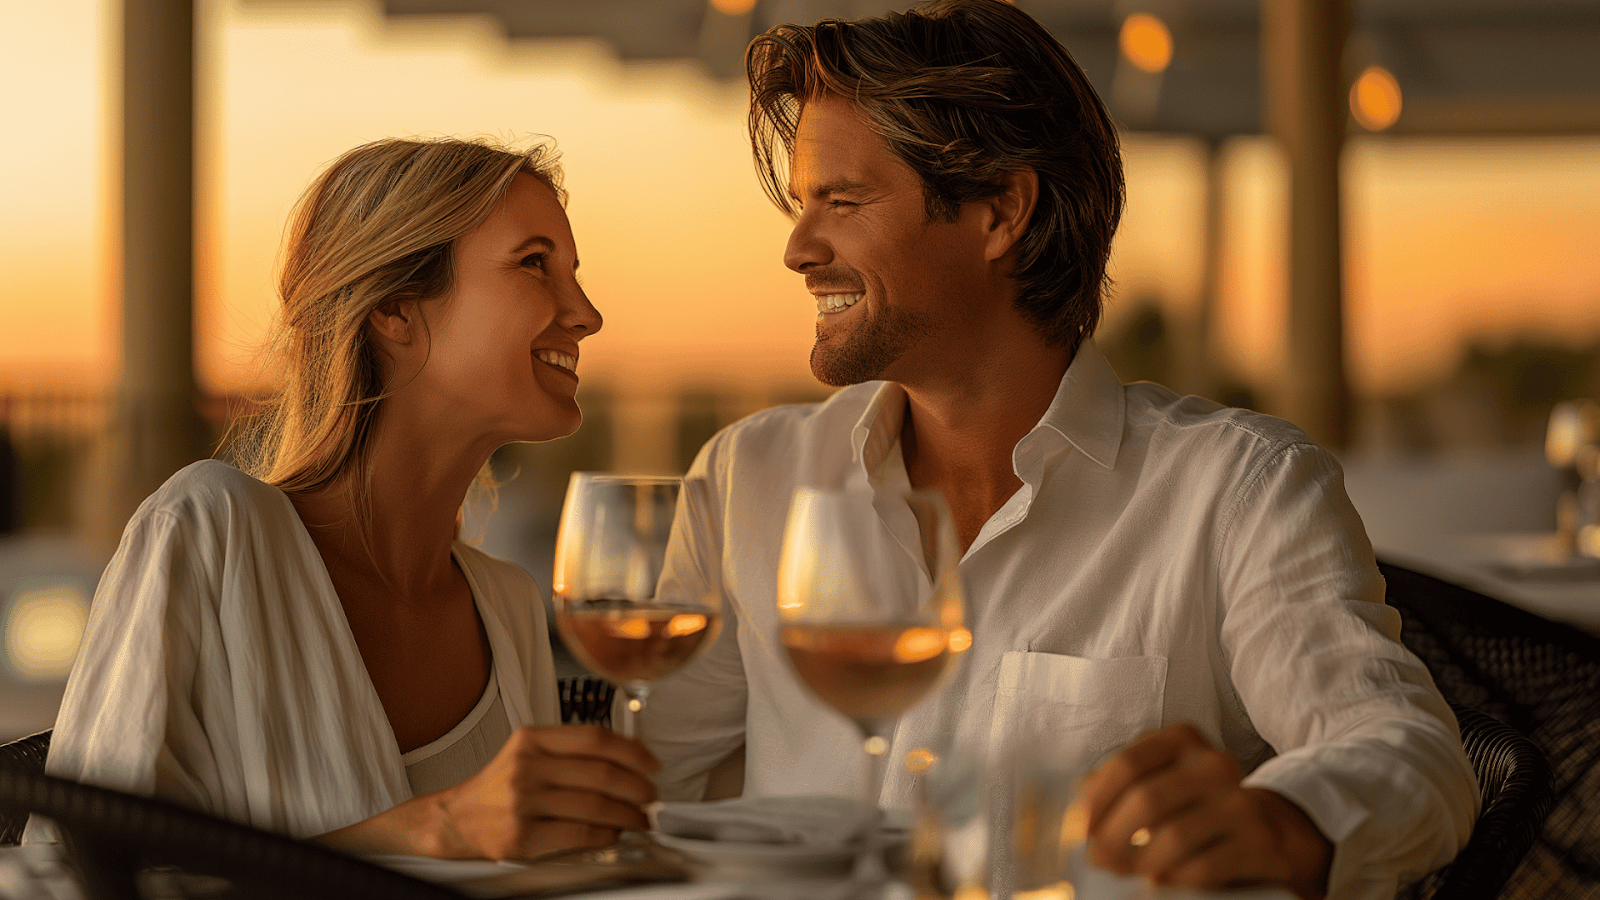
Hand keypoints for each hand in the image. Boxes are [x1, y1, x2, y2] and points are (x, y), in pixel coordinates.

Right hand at [319, 724, 658, 860]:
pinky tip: (613, 834)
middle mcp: (527, 766)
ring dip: (628, 815)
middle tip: (650, 797)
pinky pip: (579, 834)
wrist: (455, 819)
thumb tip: (627, 761)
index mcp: (532, 739)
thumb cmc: (498, 786)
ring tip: (640, 819)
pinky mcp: (523, 835)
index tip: (651, 764)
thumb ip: (570, 751)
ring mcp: (524, 801)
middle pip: (601, 773)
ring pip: (595, 805)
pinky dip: (605, 835)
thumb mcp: (528, 753)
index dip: (632, 751)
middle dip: (637, 788)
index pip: (595, 737)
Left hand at [1079, 724, 1331, 899]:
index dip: (1097, 800)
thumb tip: (1077, 809)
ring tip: (1124, 870)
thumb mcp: (1160, 781)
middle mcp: (1215, 765)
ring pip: (1173, 836)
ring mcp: (1241, 803)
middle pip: (1147, 800)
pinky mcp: (1260, 843)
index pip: (1129, 764)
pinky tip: (1160, 879)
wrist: (1270, 830)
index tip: (1080, 828)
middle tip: (1097, 858)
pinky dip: (1174, 877)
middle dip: (1112, 836)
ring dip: (1139, 861)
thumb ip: (1118, 786)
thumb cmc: (1195, 806)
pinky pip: (1203, 866)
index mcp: (1183, 740)